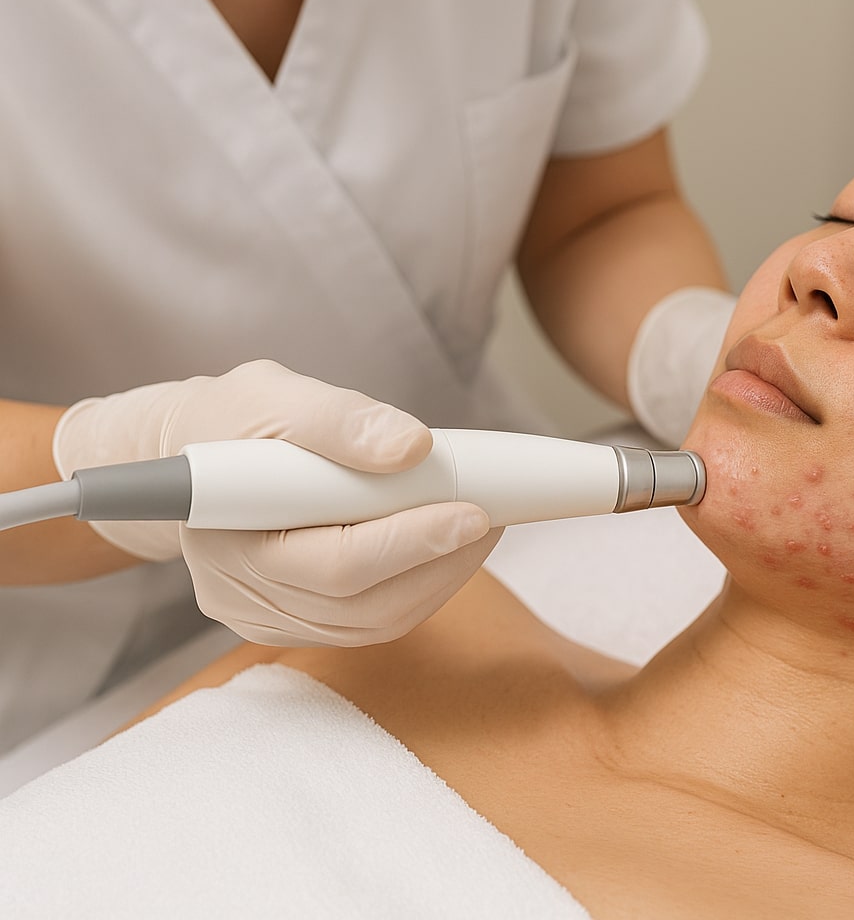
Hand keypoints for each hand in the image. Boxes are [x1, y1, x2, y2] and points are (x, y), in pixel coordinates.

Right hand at [53, 360, 500, 645]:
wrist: (194, 455)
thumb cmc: (232, 419)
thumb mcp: (273, 395)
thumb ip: (338, 419)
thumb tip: (413, 447)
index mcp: (228, 536)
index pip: (333, 563)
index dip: (409, 542)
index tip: (474, 512)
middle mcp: (243, 594)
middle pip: (364, 605)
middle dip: (442, 560)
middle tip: (496, 513)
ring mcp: (269, 617)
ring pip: (377, 621)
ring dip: (444, 576)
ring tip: (484, 525)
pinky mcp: (296, 622)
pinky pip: (372, 621)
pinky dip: (423, 585)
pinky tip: (450, 545)